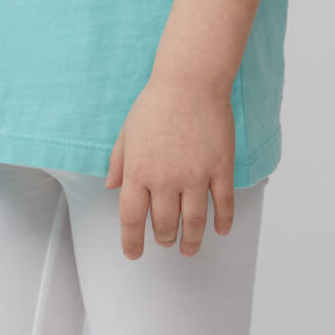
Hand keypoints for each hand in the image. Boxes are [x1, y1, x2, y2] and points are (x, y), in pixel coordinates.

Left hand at [104, 68, 235, 258]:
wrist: (190, 81)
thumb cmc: (156, 103)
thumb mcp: (127, 131)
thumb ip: (118, 161)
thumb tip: (111, 187)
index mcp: (138, 171)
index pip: (131, 219)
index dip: (132, 242)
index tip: (134, 253)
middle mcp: (165, 179)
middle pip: (164, 225)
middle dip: (163, 239)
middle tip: (165, 241)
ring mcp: (195, 176)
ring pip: (194, 224)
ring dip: (190, 241)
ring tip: (189, 248)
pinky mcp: (220, 169)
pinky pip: (223, 206)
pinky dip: (223, 223)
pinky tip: (220, 230)